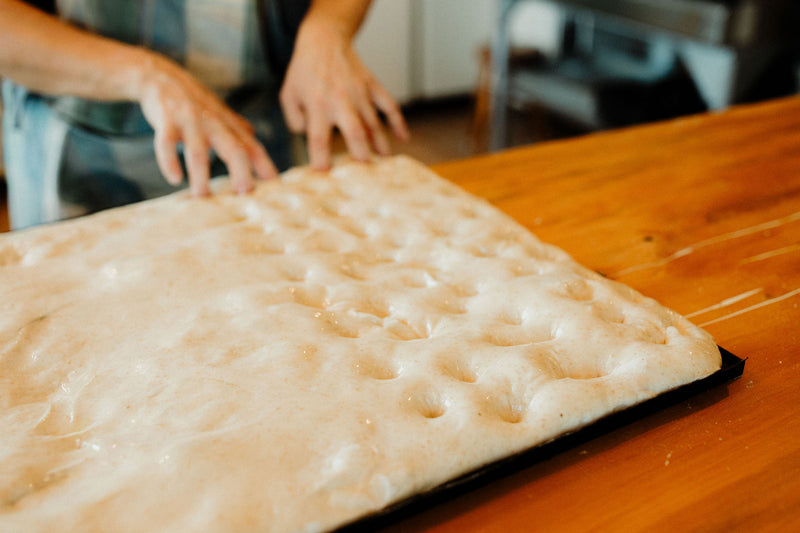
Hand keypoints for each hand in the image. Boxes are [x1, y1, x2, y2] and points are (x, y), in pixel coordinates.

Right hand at [135, 52, 276, 195]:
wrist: (158, 75)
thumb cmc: (192, 99)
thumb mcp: (218, 111)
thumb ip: (237, 127)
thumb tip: (257, 140)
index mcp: (227, 124)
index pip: (252, 147)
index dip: (265, 166)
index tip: (275, 187)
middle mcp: (213, 122)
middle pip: (233, 148)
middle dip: (241, 171)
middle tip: (245, 193)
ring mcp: (189, 121)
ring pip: (198, 151)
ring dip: (200, 174)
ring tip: (202, 196)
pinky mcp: (165, 121)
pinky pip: (166, 143)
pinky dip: (169, 161)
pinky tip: (174, 179)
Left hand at [279, 16, 408, 169]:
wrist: (324, 40)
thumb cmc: (304, 71)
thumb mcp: (288, 95)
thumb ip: (295, 121)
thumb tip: (309, 139)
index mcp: (317, 104)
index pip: (318, 138)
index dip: (321, 159)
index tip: (324, 174)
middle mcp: (340, 101)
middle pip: (355, 132)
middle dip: (360, 155)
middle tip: (363, 174)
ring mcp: (359, 93)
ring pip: (374, 124)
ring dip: (380, 145)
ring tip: (383, 163)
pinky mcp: (372, 85)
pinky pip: (389, 105)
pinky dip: (399, 122)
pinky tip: (403, 138)